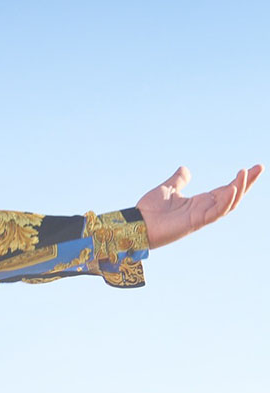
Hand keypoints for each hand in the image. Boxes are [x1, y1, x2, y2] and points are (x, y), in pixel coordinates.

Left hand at [137, 164, 261, 248]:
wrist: (135, 224)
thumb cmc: (149, 211)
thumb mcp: (167, 189)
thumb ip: (179, 180)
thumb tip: (186, 168)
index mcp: (199, 202)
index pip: (225, 190)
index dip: (239, 180)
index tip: (252, 168)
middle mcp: (204, 209)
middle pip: (232, 196)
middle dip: (246, 183)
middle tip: (260, 168)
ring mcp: (201, 217)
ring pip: (228, 204)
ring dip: (239, 189)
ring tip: (246, 173)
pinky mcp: (195, 222)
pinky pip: (215, 212)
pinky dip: (225, 201)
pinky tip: (231, 188)